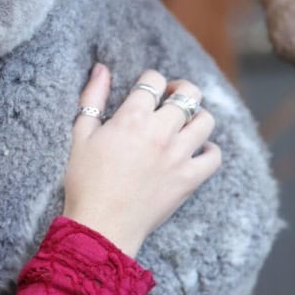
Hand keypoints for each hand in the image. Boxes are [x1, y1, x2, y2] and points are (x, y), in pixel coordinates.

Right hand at [63, 65, 220, 257]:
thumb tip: (101, 68)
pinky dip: (208, 150)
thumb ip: (92, 98)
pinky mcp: (189, 179)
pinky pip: (214, 156)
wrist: (101, 226)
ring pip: (205, 120)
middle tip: (171, 98)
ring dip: (196, 116)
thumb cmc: (85, 181)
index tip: (147, 89)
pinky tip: (194, 151)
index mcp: (132, 117)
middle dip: (180, 90)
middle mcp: (160, 132)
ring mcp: (178, 156)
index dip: (151, 80)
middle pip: (189, 93)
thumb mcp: (81, 134)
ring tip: (183, 124)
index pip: (153, 80)